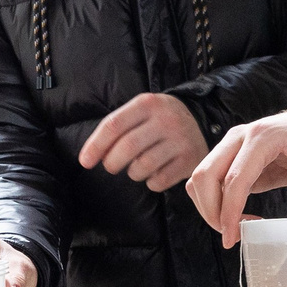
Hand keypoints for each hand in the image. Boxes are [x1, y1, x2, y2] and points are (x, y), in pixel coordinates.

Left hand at [77, 92, 207, 190]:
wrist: (202, 121)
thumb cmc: (159, 120)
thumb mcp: (141, 111)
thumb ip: (117, 128)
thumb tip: (91, 156)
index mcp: (147, 104)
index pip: (113, 125)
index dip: (95, 146)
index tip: (85, 162)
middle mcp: (165, 120)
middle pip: (126, 148)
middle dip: (112, 163)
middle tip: (112, 166)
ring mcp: (180, 141)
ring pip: (142, 167)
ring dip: (133, 173)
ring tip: (137, 167)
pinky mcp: (190, 160)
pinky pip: (159, 181)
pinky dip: (152, 182)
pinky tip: (156, 172)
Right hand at [185, 103, 286, 250]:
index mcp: (263, 137)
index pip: (234, 179)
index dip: (229, 212)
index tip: (231, 239)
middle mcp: (240, 136)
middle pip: (205, 176)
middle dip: (211, 211)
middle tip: (232, 237)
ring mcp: (232, 144)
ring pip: (200, 178)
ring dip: (209, 207)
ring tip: (235, 227)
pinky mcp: (231, 155)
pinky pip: (209, 179)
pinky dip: (214, 200)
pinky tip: (239, 215)